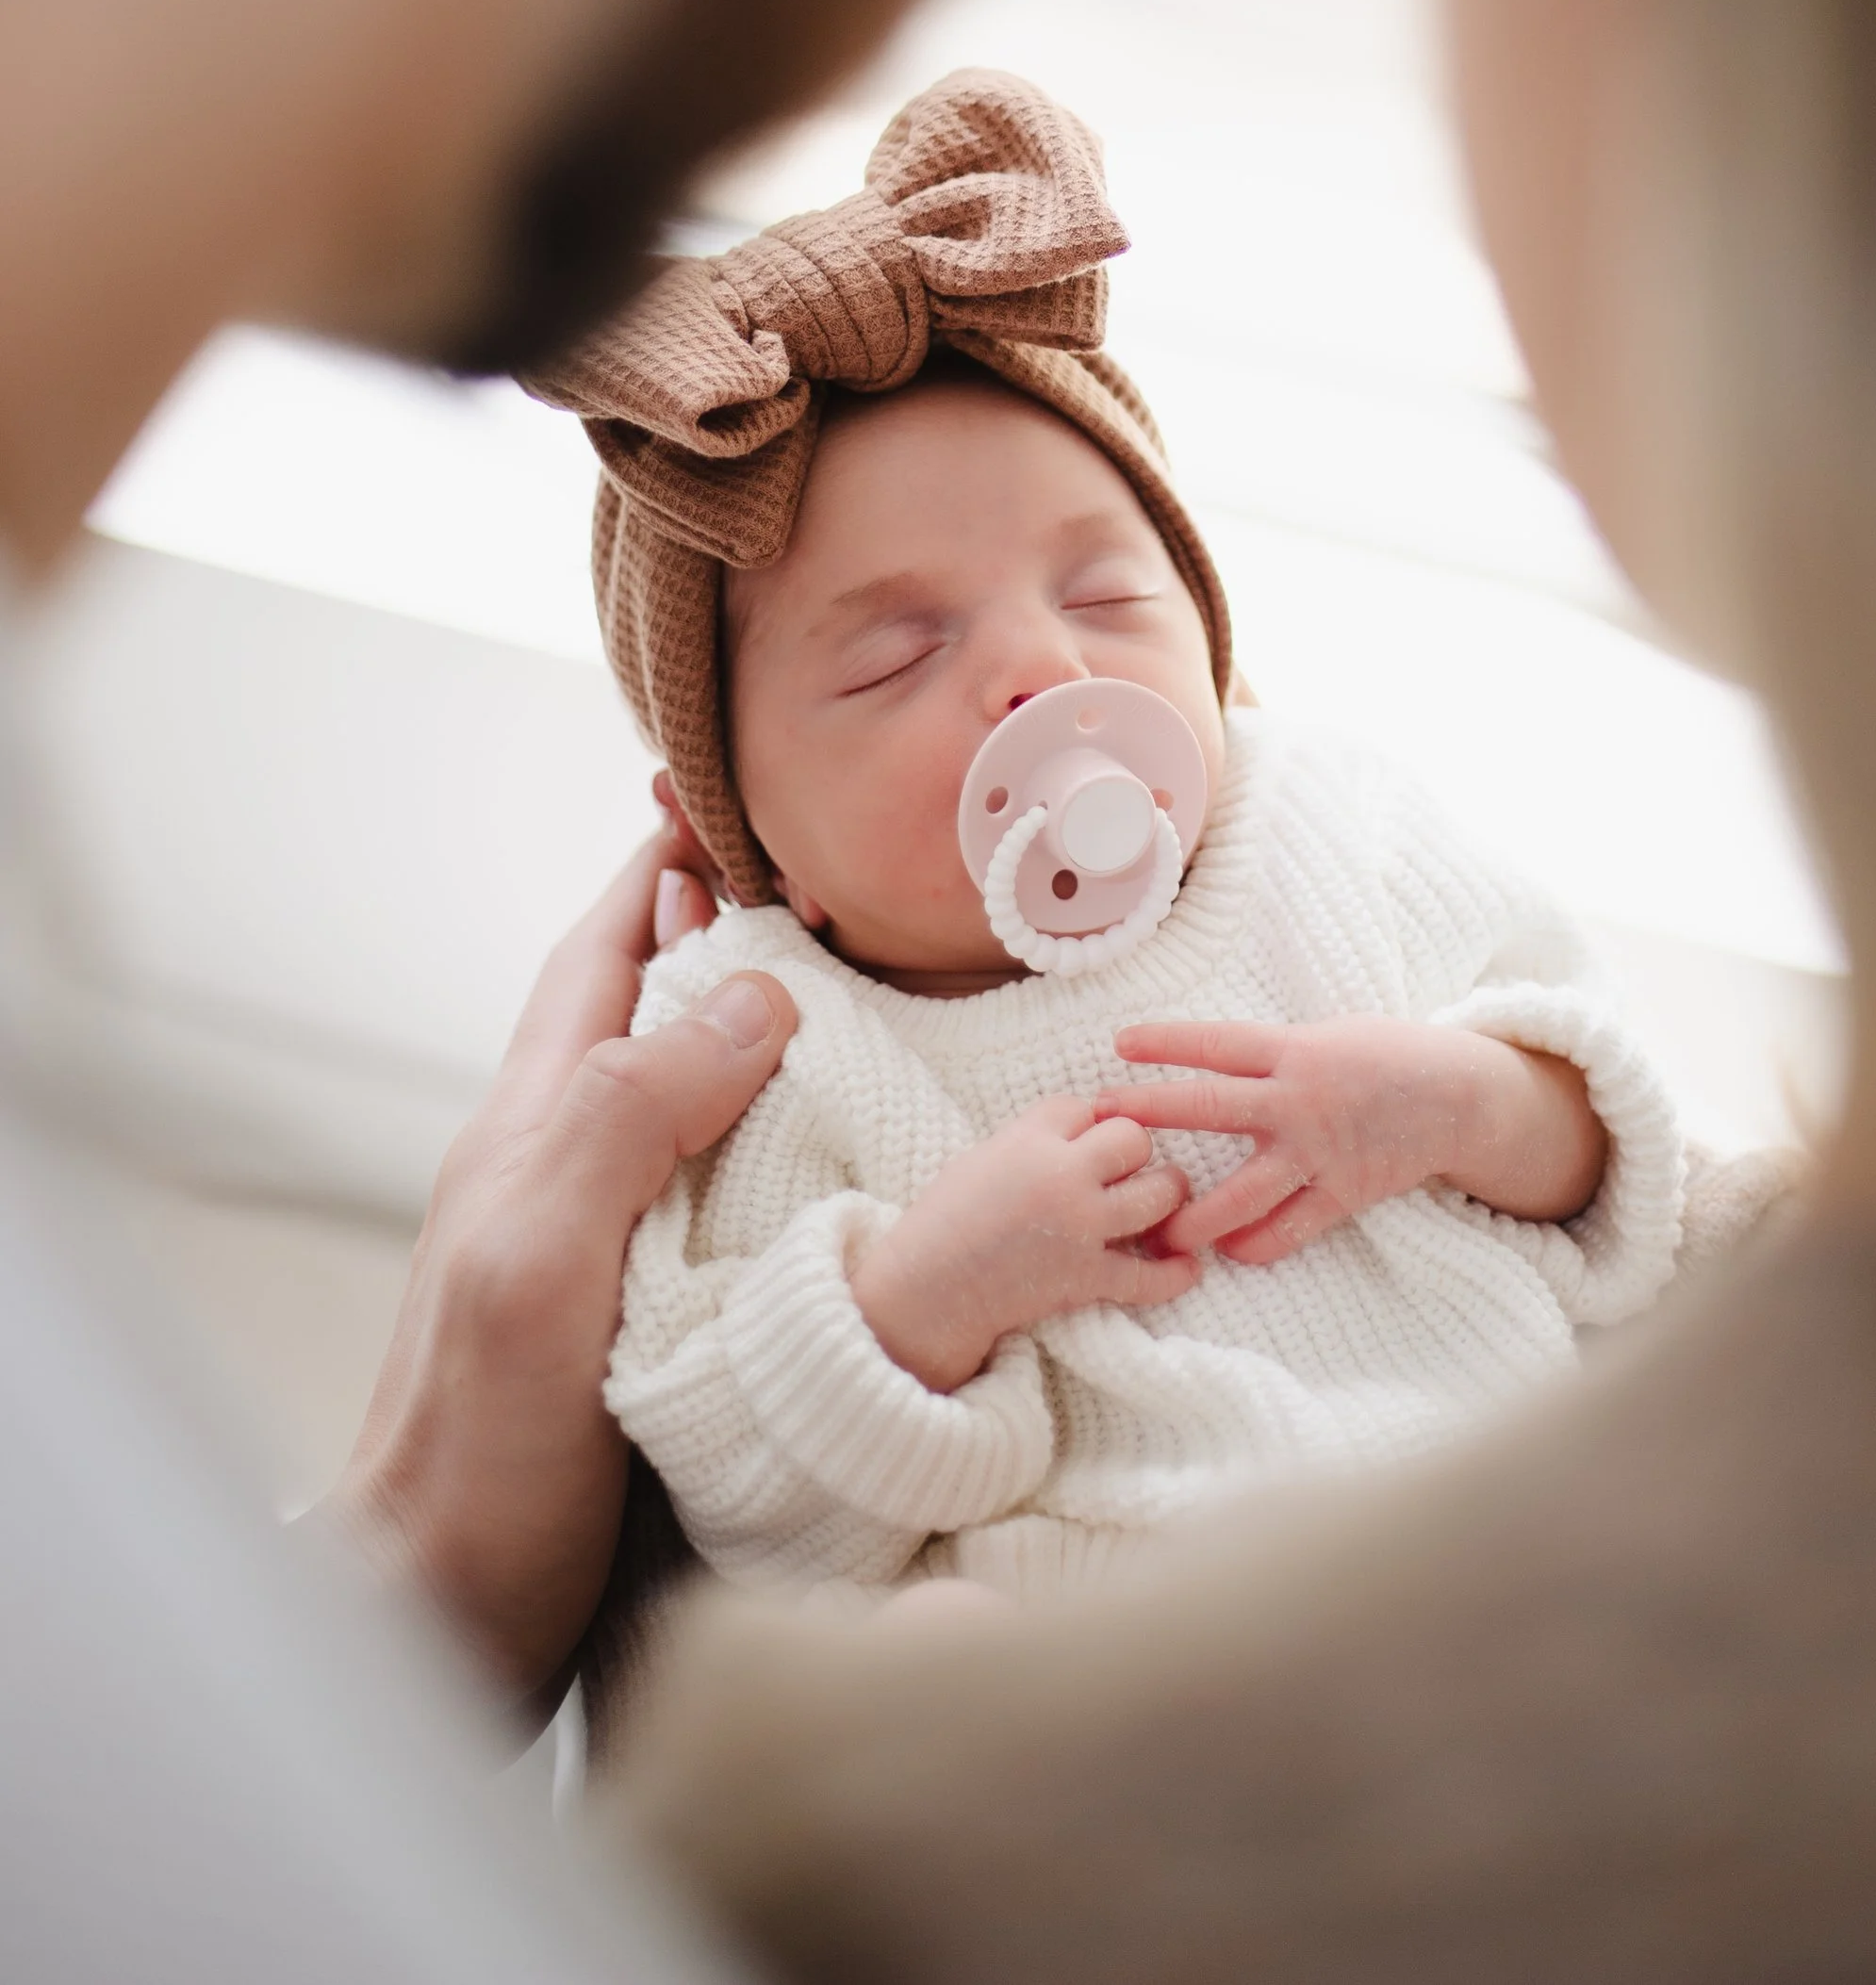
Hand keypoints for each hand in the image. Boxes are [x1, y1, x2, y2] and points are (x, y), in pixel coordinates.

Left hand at [327, 812, 795, 1707]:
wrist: (442, 1623)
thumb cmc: (476, 1450)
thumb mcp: (543, 1258)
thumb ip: (628, 1115)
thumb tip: (756, 991)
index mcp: (536, 1125)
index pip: (607, 949)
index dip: (674, 863)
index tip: (753, 790)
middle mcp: (573, 1169)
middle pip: (663, 1010)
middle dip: (751, 932)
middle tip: (867, 881)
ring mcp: (614, 1248)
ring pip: (707, 1103)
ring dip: (790, 1042)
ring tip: (897, 997)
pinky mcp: (660, 1326)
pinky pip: (739, 1198)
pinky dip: (805, 1153)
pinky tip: (876, 1167)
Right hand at [849, 1099, 1196, 1393]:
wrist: (925, 1291)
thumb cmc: (945, 1219)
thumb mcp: (984, 1156)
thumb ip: (1035, 1137)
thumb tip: (1090, 1123)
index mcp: (1028, 1139)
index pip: (1085, 1107)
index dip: (1090, 1122)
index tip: (1084, 1140)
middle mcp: (1061, 1176)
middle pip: (1133, 1137)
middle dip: (1134, 1150)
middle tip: (1127, 1168)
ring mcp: (1079, 1228)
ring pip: (1157, 1193)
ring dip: (1166, 1195)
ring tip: (1162, 1200)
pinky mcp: (1085, 1279)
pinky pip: (1148, 1276)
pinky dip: (1174, 1274)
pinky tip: (1188, 1266)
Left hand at [1107, 1016, 1605, 1266]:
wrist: (1458, 1096)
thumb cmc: (1386, 1056)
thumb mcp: (1327, 1035)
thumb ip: (1274, 1053)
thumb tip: (1215, 1057)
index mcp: (1295, 1051)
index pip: (1218, 1044)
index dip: (1169, 1041)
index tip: (1119, 1043)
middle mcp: (1300, 1100)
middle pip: (1214, 1108)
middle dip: (1155, 1113)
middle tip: (1105, 1125)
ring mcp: (1321, 1151)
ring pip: (1247, 1189)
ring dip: (1200, 1213)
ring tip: (1159, 1232)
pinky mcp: (1345, 1192)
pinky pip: (1294, 1227)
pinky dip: (1261, 1243)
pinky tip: (1232, 1253)